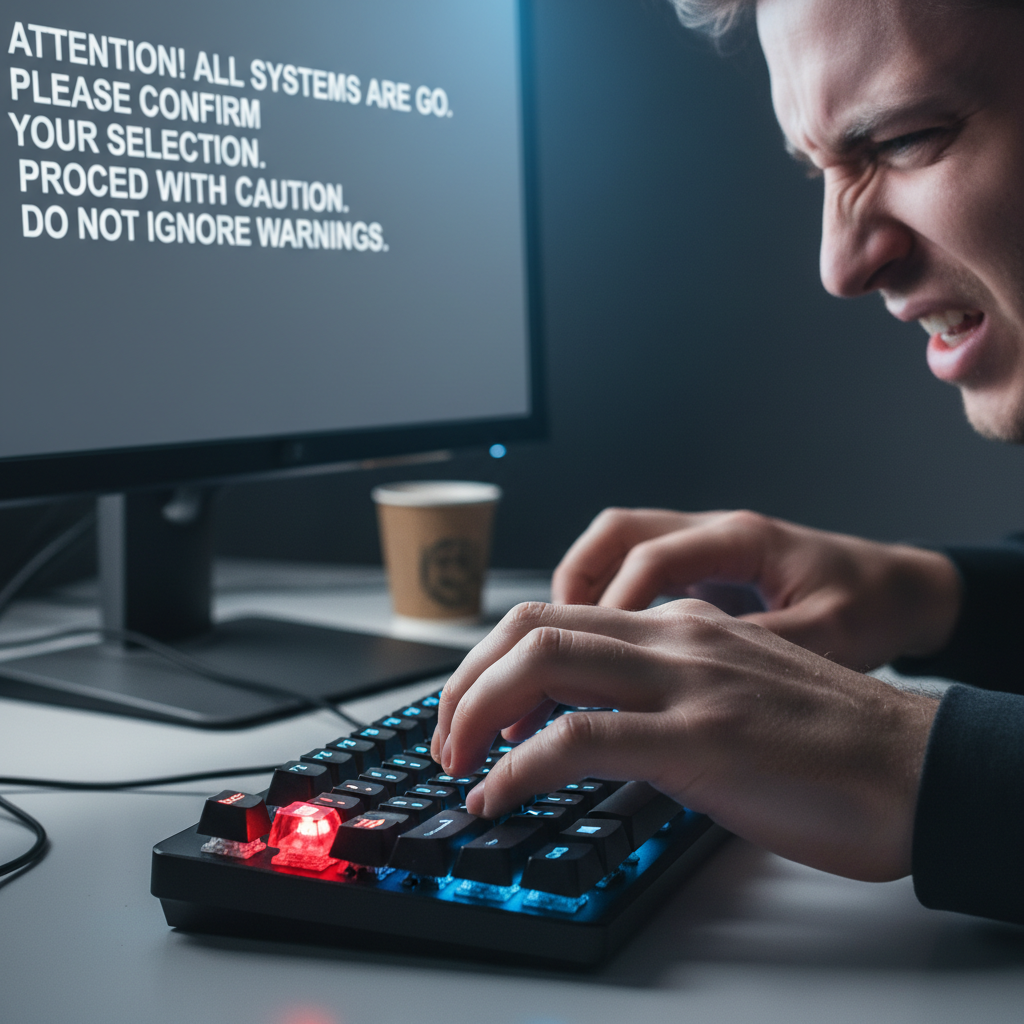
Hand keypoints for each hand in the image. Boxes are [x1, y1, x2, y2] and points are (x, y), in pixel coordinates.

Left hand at [432, 599, 938, 881]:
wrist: (920, 767)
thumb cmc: (829, 745)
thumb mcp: (732, 693)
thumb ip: (667, 690)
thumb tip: (598, 721)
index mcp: (681, 625)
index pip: (558, 617)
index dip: (496, 660)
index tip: (476, 711)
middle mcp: (674, 638)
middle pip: (531, 627)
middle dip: (467, 680)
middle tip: (448, 738)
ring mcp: (684, 682)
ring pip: (543, 662)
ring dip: (476, 712)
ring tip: (458, 762)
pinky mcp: (699, 738)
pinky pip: (579, 738)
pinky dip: (519, 768)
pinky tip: (499, 796)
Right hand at [552, 508, 961, 670]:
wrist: (907, 592)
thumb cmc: (875, 607)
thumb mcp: (830, 634)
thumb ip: (758, 647)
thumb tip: (692, 679)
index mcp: (743, 540)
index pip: (651, 558)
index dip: (613, 604)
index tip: (589, 657)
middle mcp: (715, 534)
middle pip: (614, 537)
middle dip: (568, 589)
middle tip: (544, 646)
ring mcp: (706, 550)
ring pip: (615, 549)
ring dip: (577, 595)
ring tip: (550, 654)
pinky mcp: (704, 574)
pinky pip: (635, 576)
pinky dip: (604, 606)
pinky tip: (594, 654)